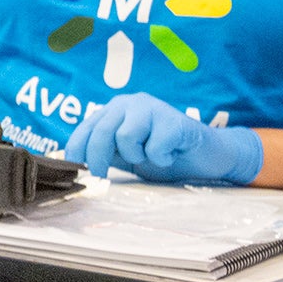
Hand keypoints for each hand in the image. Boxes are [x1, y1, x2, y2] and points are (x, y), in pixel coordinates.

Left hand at [65, 93, 263, 183]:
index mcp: (114, 110)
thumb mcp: (127, 156)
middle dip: (97, 160)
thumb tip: (75, 167)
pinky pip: (154, 146)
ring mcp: (152, 108)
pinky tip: (172, 154)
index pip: (85, 129)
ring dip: (137, 156)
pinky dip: (161, 158)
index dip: (75, 151)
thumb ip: (105, 154)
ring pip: (125, 137)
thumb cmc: (165, 156)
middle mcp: (130, 103)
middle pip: (101, 132)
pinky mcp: (174, 120)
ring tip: (152, 155)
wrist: (209, 156)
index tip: (74, 172)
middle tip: (100, 178)